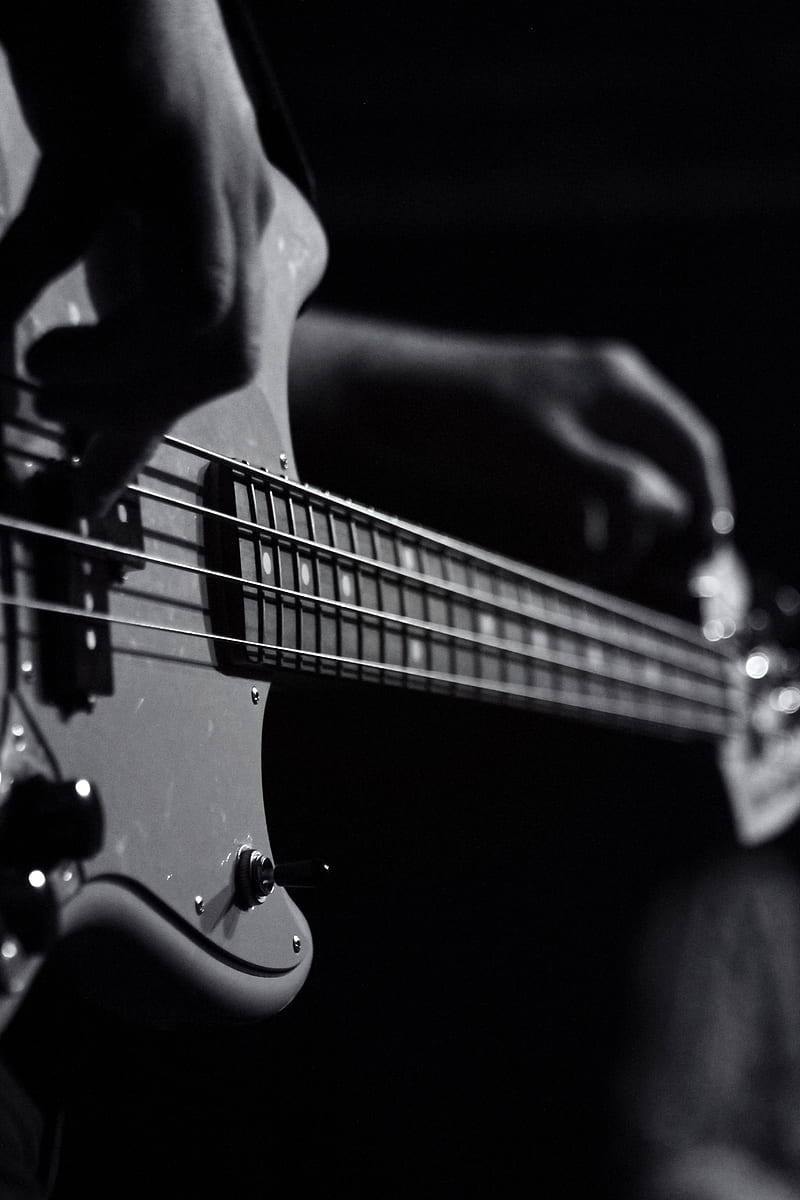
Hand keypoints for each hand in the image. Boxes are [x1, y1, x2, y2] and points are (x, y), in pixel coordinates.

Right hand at [0, 0, 271, 513]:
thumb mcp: (122, 180)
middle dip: (143, 416)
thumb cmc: (97, 53)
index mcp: (232, 220)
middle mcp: (232, 201)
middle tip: (62, 424)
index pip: (218, 356)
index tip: (93, 487)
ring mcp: (190, 161)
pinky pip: (69, 234)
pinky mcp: (127, 118)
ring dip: (108, 374)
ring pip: (193, 320)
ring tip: (38, 377)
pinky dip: (16, 286)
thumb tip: (59, 344)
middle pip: (229, 357)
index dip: (151, 431)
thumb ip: (113, 261)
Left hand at [487, 337, 733, 578]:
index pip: (692, 447)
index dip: (708, 502)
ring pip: (622, 479)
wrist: (389, 395)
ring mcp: (573, 412)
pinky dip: (588, 517)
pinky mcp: (540, 435)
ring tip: (599, 569)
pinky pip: (586, 482)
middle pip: (661, 465)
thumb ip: (617, 482)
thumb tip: (674, 508)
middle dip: (659, 522)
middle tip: (650, 574)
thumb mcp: (550, 455)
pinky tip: (573, 550)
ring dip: (620, 527)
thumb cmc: (470, 418)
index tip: (706, 557)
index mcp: (622, 387)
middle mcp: (607, 393)